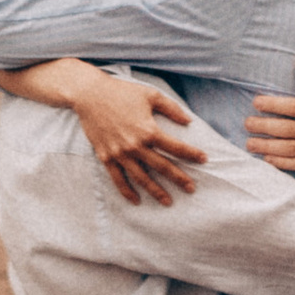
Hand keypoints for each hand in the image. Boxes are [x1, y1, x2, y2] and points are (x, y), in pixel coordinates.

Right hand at [68, 70, 206, 206]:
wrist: (90, 95)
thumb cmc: (122, 92)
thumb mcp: (150, 95)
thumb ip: (171, 108)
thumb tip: (188, 120)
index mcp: (148, 130)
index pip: (175, 147)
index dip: (191, 154)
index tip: (204, 160)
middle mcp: (135, 145)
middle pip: (161, 167)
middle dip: (178, 178)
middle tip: (191, 189)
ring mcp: (120, 154)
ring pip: (141, 178)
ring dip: (156, 191)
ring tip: (168, 201)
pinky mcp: (106, 157)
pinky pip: (118, 179)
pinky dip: (127, 192)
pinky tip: (136, 200)